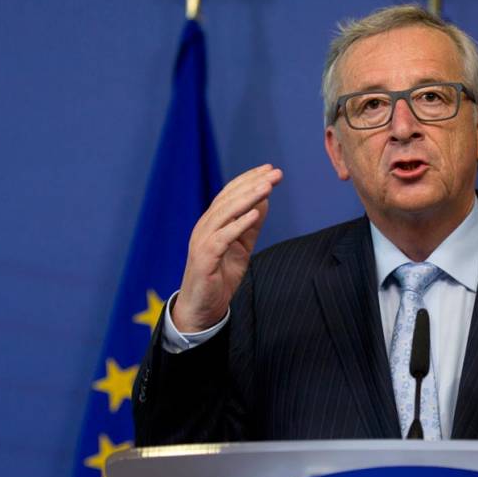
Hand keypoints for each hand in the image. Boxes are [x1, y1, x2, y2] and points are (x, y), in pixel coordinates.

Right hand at [173, 164, 282, 331]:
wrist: (203, 307)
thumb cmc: (220, 275)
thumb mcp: (242, 247)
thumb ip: (250, 226)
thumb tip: (264, 202)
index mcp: (212, 222)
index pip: (230, 194)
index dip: (249, 179)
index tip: (270, 169)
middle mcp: (205, 227)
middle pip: (229, 199)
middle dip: (252, 184)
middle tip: (275, 173)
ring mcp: (202, 242)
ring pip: (225, 213)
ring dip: (248, 198)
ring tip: (267, 187)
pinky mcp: (205, 258)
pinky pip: (223, 237)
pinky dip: (239, 224)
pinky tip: (255, 214)